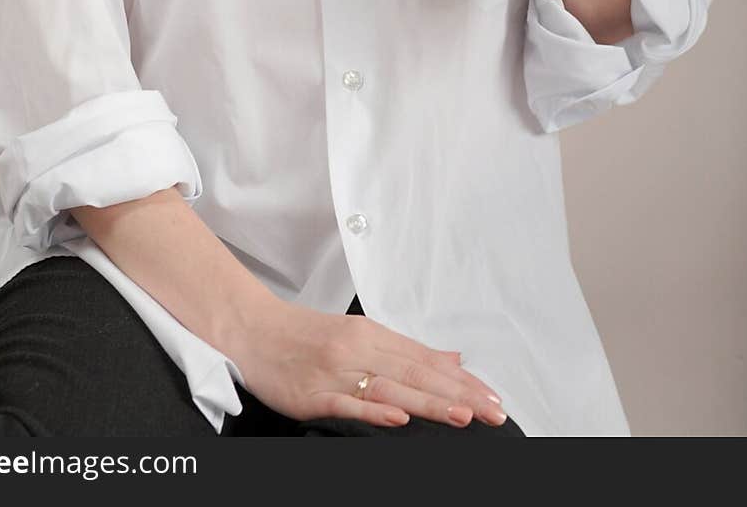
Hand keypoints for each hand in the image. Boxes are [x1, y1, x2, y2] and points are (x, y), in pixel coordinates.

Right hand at [225, 295, 509, 429]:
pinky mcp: (313, 394)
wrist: (253, 329)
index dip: (463, 381)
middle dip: (458, 395)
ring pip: (390, 387)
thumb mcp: (359, 334)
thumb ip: (405, 349)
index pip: (427, 359)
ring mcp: (336, 371)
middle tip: (492, 412)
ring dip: (428, 403)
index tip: (493, 397)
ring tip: (461, 416)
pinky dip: (374, 409)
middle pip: (416, 373)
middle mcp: (358, 349)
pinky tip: (398, 417)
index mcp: (372, 334)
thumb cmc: (305, 335)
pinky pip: (348, 403)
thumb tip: (452, 359)